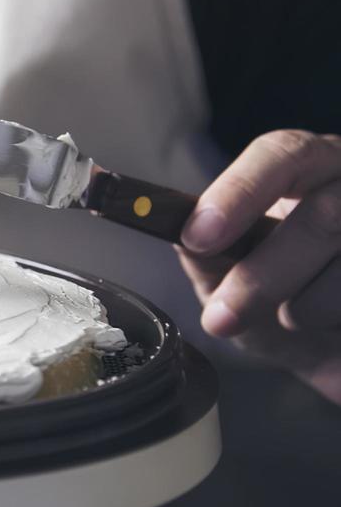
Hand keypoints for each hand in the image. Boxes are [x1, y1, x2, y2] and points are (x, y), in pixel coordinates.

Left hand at [178, 129, 340, 403]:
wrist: (332, 351)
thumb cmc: (280, 298)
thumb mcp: (228, 275)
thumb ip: (205, 251)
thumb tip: (181, 232)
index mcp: (309, 166)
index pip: (281, 154)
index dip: (239, 193)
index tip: (198, 237)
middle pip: (321, 214)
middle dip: (262, 275)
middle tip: (221, 318)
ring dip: (307, 307)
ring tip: (293, 318)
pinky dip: (339, 323)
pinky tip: (335, 326)